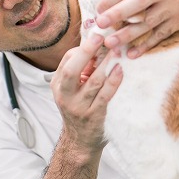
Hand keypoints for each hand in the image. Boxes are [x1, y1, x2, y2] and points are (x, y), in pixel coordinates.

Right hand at [50, 33, 123, 152]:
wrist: (80, 141)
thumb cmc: (79, 109)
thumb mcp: (72, 89)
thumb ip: (81, 69)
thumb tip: (97, 44)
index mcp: (58, 85)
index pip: (67, 60)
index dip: (83, 48)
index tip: (97, 36)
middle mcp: (64, 96)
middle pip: (72, 70)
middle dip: (87, 52)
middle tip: (101, 37)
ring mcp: (78, 107)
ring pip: (93, 81)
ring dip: (106, 64)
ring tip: (117, 51)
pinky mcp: (94, 116)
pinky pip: (105, 96)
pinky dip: (113, 81)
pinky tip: (120, 70)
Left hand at [94, 0, 178, 57]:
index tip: (98, 9)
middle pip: (138, 3)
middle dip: (117, 14)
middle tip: (100, 24)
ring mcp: (174, 7)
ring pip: (148, 23)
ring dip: (128, 34)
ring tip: (111, 43)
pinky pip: (161, 35)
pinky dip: (147, 45)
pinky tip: (133, 53)